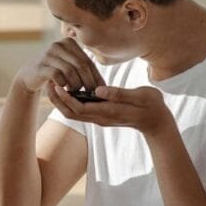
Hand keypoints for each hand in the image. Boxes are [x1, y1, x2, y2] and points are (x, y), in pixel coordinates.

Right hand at [16, 37, 104, 94]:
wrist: (30, 75)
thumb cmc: (55, 72)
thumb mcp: (69, 66)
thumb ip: (83, 69)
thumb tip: (104, 85)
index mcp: (69, 42)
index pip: (88, 61)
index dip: (96, 76)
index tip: (102, 89)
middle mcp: (59, 44)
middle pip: (81, 65)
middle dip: (88, 82)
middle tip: (91, 94)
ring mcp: (49, 54)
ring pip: (70, 71)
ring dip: (75, 85)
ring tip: (76, 93)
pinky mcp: (41, 65)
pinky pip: (58, 76)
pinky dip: (63, 85)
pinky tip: (64, 90)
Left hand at [48, 83, 174, 137]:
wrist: (157, 122)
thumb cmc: (152, 106)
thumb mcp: (140, 96)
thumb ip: (119, 93)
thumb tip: (98, 90)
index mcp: (108, 112)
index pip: (80, 108)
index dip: (65, 97)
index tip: (56, 84)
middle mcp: (100, 118)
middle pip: (71, 113)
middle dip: (57, 100)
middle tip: (48, 83)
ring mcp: (100, 118)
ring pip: (73, 113)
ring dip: (61, 101)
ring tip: (53, 85)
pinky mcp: (101, 115)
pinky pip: (80, 111)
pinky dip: (70, 102)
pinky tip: (68, 89)